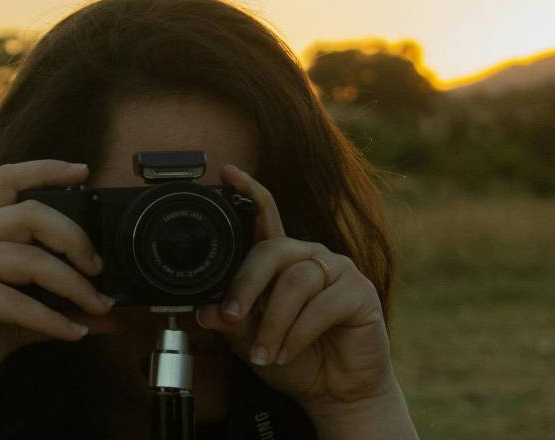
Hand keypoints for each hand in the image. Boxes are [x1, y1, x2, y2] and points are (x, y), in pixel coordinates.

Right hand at [0, 160, 118, 396]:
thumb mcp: (17, 317)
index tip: (83, 172)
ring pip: (33, 259)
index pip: (7, 180)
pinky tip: (75, 332)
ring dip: (75, 286)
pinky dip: (54, 321)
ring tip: (99, 306)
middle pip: (31, 213)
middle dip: (75, 237)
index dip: (45, 169)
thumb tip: (111, 313)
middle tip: (99, 266)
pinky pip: (20, 303)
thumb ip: (58, 307)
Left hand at [195, 164, 395, 409]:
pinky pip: (321, 306)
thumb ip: (230, 323)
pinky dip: (298, 334)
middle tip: (232, 317)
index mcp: (281, 261)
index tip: (227, 174)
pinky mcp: (360, 292)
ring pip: (294, 282)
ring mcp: (337, 271)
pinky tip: (288, 353)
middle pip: (271, 250)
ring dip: (273, 324)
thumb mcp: (250, 342)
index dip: (248, 192)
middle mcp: (308, 257)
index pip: (264, 218)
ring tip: (265, 353)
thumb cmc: (293, 360)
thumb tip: (206, 309)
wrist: (333, 393)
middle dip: (246, 285)